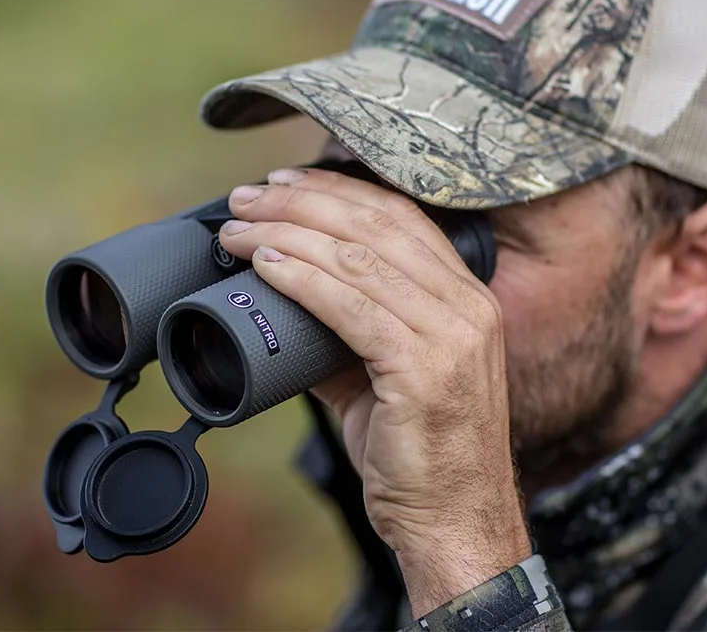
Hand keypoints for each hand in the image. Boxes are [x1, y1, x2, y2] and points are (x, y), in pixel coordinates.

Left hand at [218, 167, 530, 614]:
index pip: (399, 217)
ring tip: (238, 229)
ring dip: (288, 233)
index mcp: (466, 297)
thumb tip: (284, 297)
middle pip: (375, 226)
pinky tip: (266, 264)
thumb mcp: (385, 378)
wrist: (457, 524)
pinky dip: (302, 279)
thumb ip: (346, 331)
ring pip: (359, 258)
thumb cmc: (420, 454)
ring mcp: (453, 336)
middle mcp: (469, 305)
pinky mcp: (426, 370)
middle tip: (246, 198)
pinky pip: (352, 307)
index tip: (284, 182)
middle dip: (301, 201)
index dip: (336, 190)